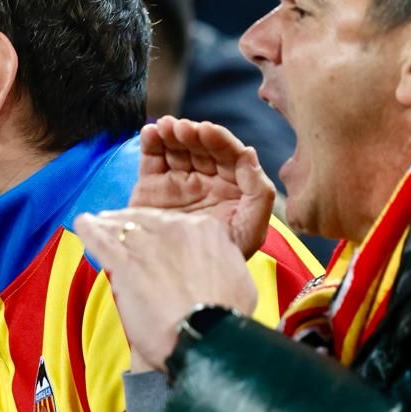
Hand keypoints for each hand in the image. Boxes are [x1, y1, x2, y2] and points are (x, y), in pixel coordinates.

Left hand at [74, 208, 257, 372]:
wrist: (206, 339)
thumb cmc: (225, 319)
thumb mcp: (238, 282)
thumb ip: (222, 263)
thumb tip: (213, 266)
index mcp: (208, 231)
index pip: (177, 222)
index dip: (161, 229)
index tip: (153, 236)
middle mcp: (179, 229)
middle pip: (148, 220)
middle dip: (131, 223)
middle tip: (117, 226)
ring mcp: (150, 244)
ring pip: (123, 227)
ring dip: (108, 225)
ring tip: (97, 224)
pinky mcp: (126, 263)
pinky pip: (102, 240)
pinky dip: (89, 231)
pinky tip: (82, 225)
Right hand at [128, 117, 275, 257]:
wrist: (182, 282)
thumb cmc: (222, 259)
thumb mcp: (251, 230)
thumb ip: (259, 192)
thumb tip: (249, 153)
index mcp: (232, 186)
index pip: (227, 153)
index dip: (218, 139)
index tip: (206, 131)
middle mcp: (206, 180)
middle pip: (200, 146)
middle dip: (192, 133)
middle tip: (182, 129)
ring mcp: (178, 182)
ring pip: (176, 148)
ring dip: (171, 133)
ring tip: (164, 128)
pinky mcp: (152, 188)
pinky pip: (152, 159)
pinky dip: (151, 142)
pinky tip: (151, 133)